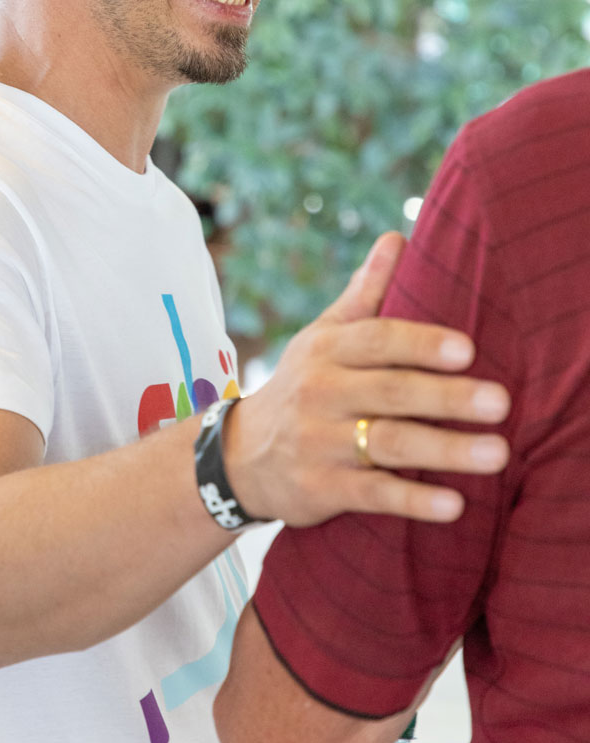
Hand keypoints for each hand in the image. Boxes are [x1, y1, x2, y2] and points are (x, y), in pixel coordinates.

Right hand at [223, 231, 509, 525]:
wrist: (242, 455)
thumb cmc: (304, 385)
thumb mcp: (324, 336)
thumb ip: (364, 294)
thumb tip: (397, 237)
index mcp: (327, 350)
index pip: (377, 341)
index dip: (421, 344)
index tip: (468, 350)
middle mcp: (321, 393)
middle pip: (391, 392)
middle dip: (448, 397)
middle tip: (500, 402)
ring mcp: (320, 442)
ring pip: (388, 444)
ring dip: (445, 450)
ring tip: (497, 454)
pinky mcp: (321, 488)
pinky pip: (372, 494)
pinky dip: (413, 501)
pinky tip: (454, 504)